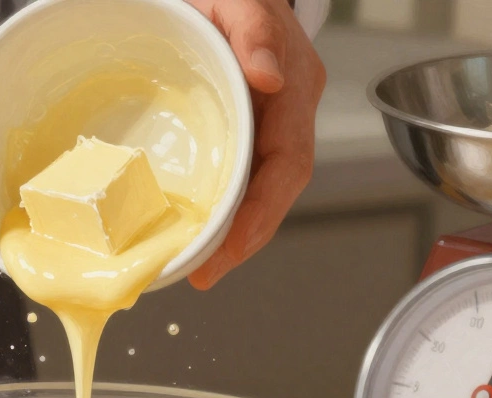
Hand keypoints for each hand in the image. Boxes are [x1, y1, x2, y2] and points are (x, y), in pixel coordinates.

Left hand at [185, 0, 326, 289]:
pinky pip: (240, 176)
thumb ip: (255, 30)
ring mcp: (268, 123)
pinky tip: (198, 231)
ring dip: (235, 233)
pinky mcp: (245, 129)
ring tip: (201, 268)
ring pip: (259, 189)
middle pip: (276, 189)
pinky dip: (224, 209)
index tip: (236, 244)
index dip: (265, 210)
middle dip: (246, 238)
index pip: (289, 163)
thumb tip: (270, 77)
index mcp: (293, 89)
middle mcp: (287, 112)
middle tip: (207, 273)